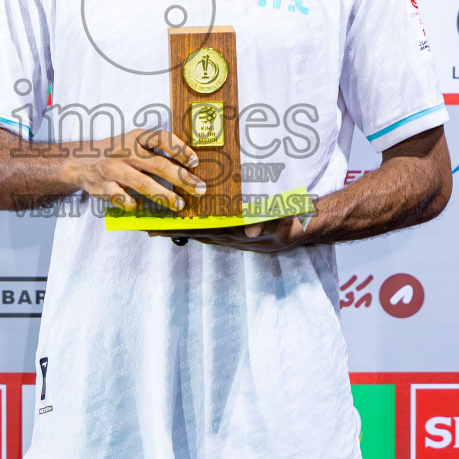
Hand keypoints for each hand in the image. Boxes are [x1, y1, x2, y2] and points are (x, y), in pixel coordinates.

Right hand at [64, 127, 206, 212]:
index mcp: (135, 137)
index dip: (180, 149)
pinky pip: (123, 199)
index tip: (195, 162)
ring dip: (165, 196)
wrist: (79, 161)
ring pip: (143, 184)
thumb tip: (187, 165)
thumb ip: (154, 150)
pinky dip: (134, 204)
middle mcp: (125, 151)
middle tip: (199, 189)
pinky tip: (142, 207)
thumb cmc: (115, 152)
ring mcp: (114, 169)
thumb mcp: (132, 141)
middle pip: (158, 164)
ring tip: (179, 204)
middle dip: (182, 178)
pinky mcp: (104, 187)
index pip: (161, 138)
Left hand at [156, 214, 306, 253]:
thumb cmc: (295, 220)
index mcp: (241, 235)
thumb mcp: (285, 219)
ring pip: (206, 234)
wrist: (310, 226)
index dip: (181, 230)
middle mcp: (236, 239)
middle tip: (148, 227)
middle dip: (174, 231)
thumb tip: (248, 231)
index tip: (158, 228)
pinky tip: (193, 224)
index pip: (205, 233)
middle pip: (199, 235)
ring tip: (163, 225)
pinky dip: (202, 228)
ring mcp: (239, 237)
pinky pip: (217, 231)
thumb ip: (267, 222)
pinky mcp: (243, 233)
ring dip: (186, 230)